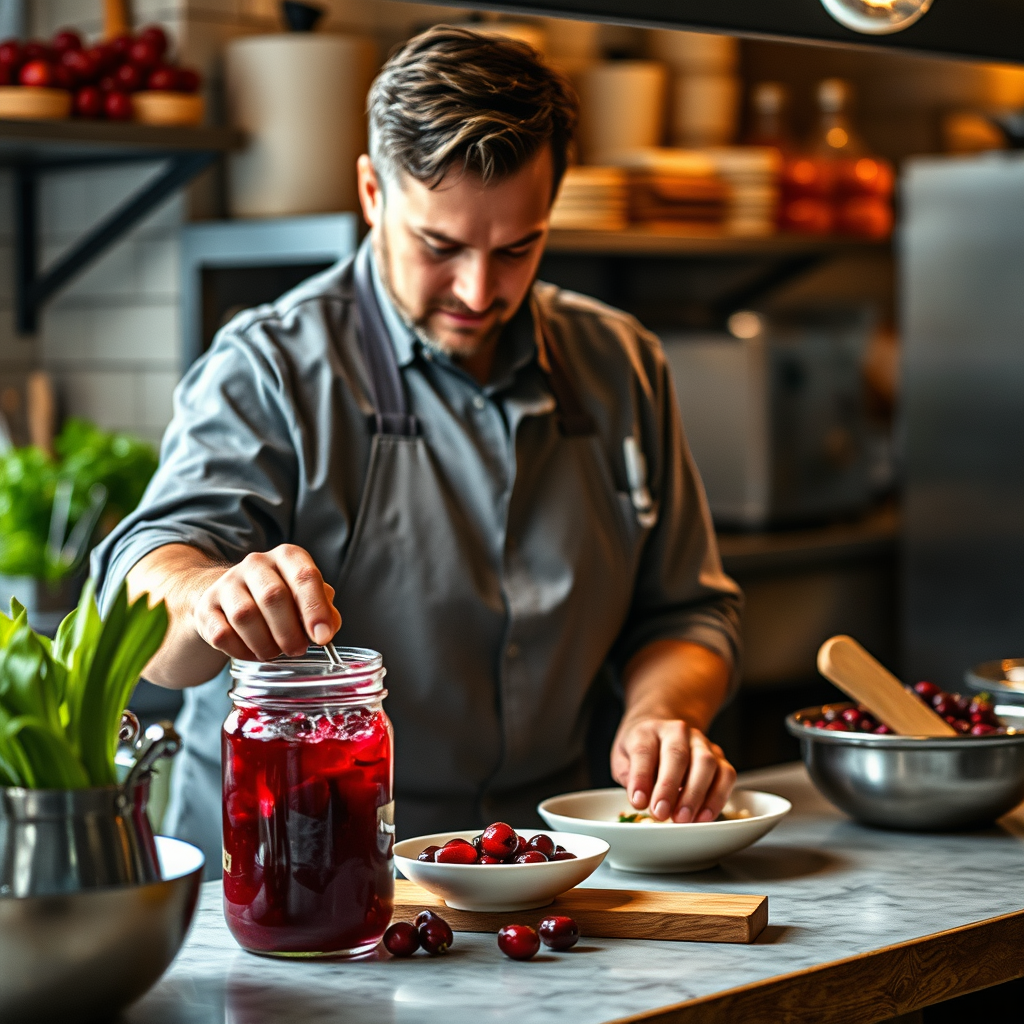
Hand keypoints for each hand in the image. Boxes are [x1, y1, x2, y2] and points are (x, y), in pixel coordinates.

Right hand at [193, 544, 340, 661]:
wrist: (229, 597)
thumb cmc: (279, 599)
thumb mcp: (305, 597)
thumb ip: (323, 609)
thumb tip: (328, 628)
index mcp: (287, 557)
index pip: (304, 576)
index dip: (315, 609)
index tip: (322, 637)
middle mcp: (256, 564)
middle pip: (273, 597)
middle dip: (289, 632)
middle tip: (297, 649)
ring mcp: (227, 583)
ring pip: (245, 616)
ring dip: (265, 643)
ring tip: (275, 652)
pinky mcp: (206, 606)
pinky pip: (222, 634)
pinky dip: (241, 651)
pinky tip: (252, 653)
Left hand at [611, 715, 735, 822]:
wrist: (662, 727)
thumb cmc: (641, 747)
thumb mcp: (622, 756)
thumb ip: (628, 775)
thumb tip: (639, 797)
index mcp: (647, 730)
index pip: (643, 751)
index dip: (641, 778)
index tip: (638, 802)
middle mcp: (676, 731)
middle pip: (676, 756)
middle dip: (669, 788)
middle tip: (661, 813)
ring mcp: (701, 742)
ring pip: (705, 763)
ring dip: (695, 795)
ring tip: (683, 819)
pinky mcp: (719, 756)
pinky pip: (726, 775)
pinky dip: (718, 797)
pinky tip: (704, 816)